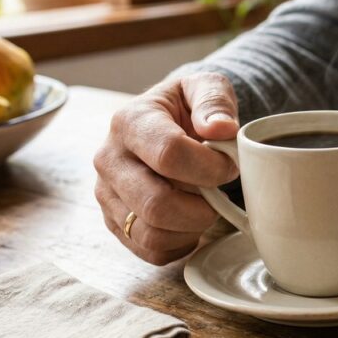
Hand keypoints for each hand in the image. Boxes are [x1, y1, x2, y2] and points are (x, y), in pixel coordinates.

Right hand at [94, 73, 240, 263]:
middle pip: (156, 204)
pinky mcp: (114, 221)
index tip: (230, 166)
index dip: (210, 168)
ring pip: (151, 234)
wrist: (169, 123)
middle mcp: (109, 159)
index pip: (169, 154)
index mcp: (130, 121)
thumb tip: (222, 128)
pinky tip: (191, 223)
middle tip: (218, 195)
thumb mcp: (206, 87)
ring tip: (204, 207)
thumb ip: (215, 101)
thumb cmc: (189, 107)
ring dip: (191, 229)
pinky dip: (180, 245)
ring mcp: (107, 194)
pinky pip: (149, 251)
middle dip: (202, 208)